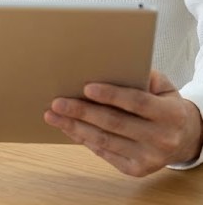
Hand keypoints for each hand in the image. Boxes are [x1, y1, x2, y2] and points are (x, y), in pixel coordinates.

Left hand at [44, 71, 202, 176]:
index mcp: (170, 114)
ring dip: (74, 127)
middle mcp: (162, 138)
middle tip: (57, 102)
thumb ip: (141, 76)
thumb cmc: (165, 105)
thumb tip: (107, 68)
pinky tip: (68, 128)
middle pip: (115, 123)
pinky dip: (83, 139)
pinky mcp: (137, 169)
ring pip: (105, 140)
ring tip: (52, 116)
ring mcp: (149, 158)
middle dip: (82, 112)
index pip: (138, 102)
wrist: (185, 138)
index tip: (86, 87)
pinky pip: (104, 152)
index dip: (112, 95)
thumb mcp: (162, 87)